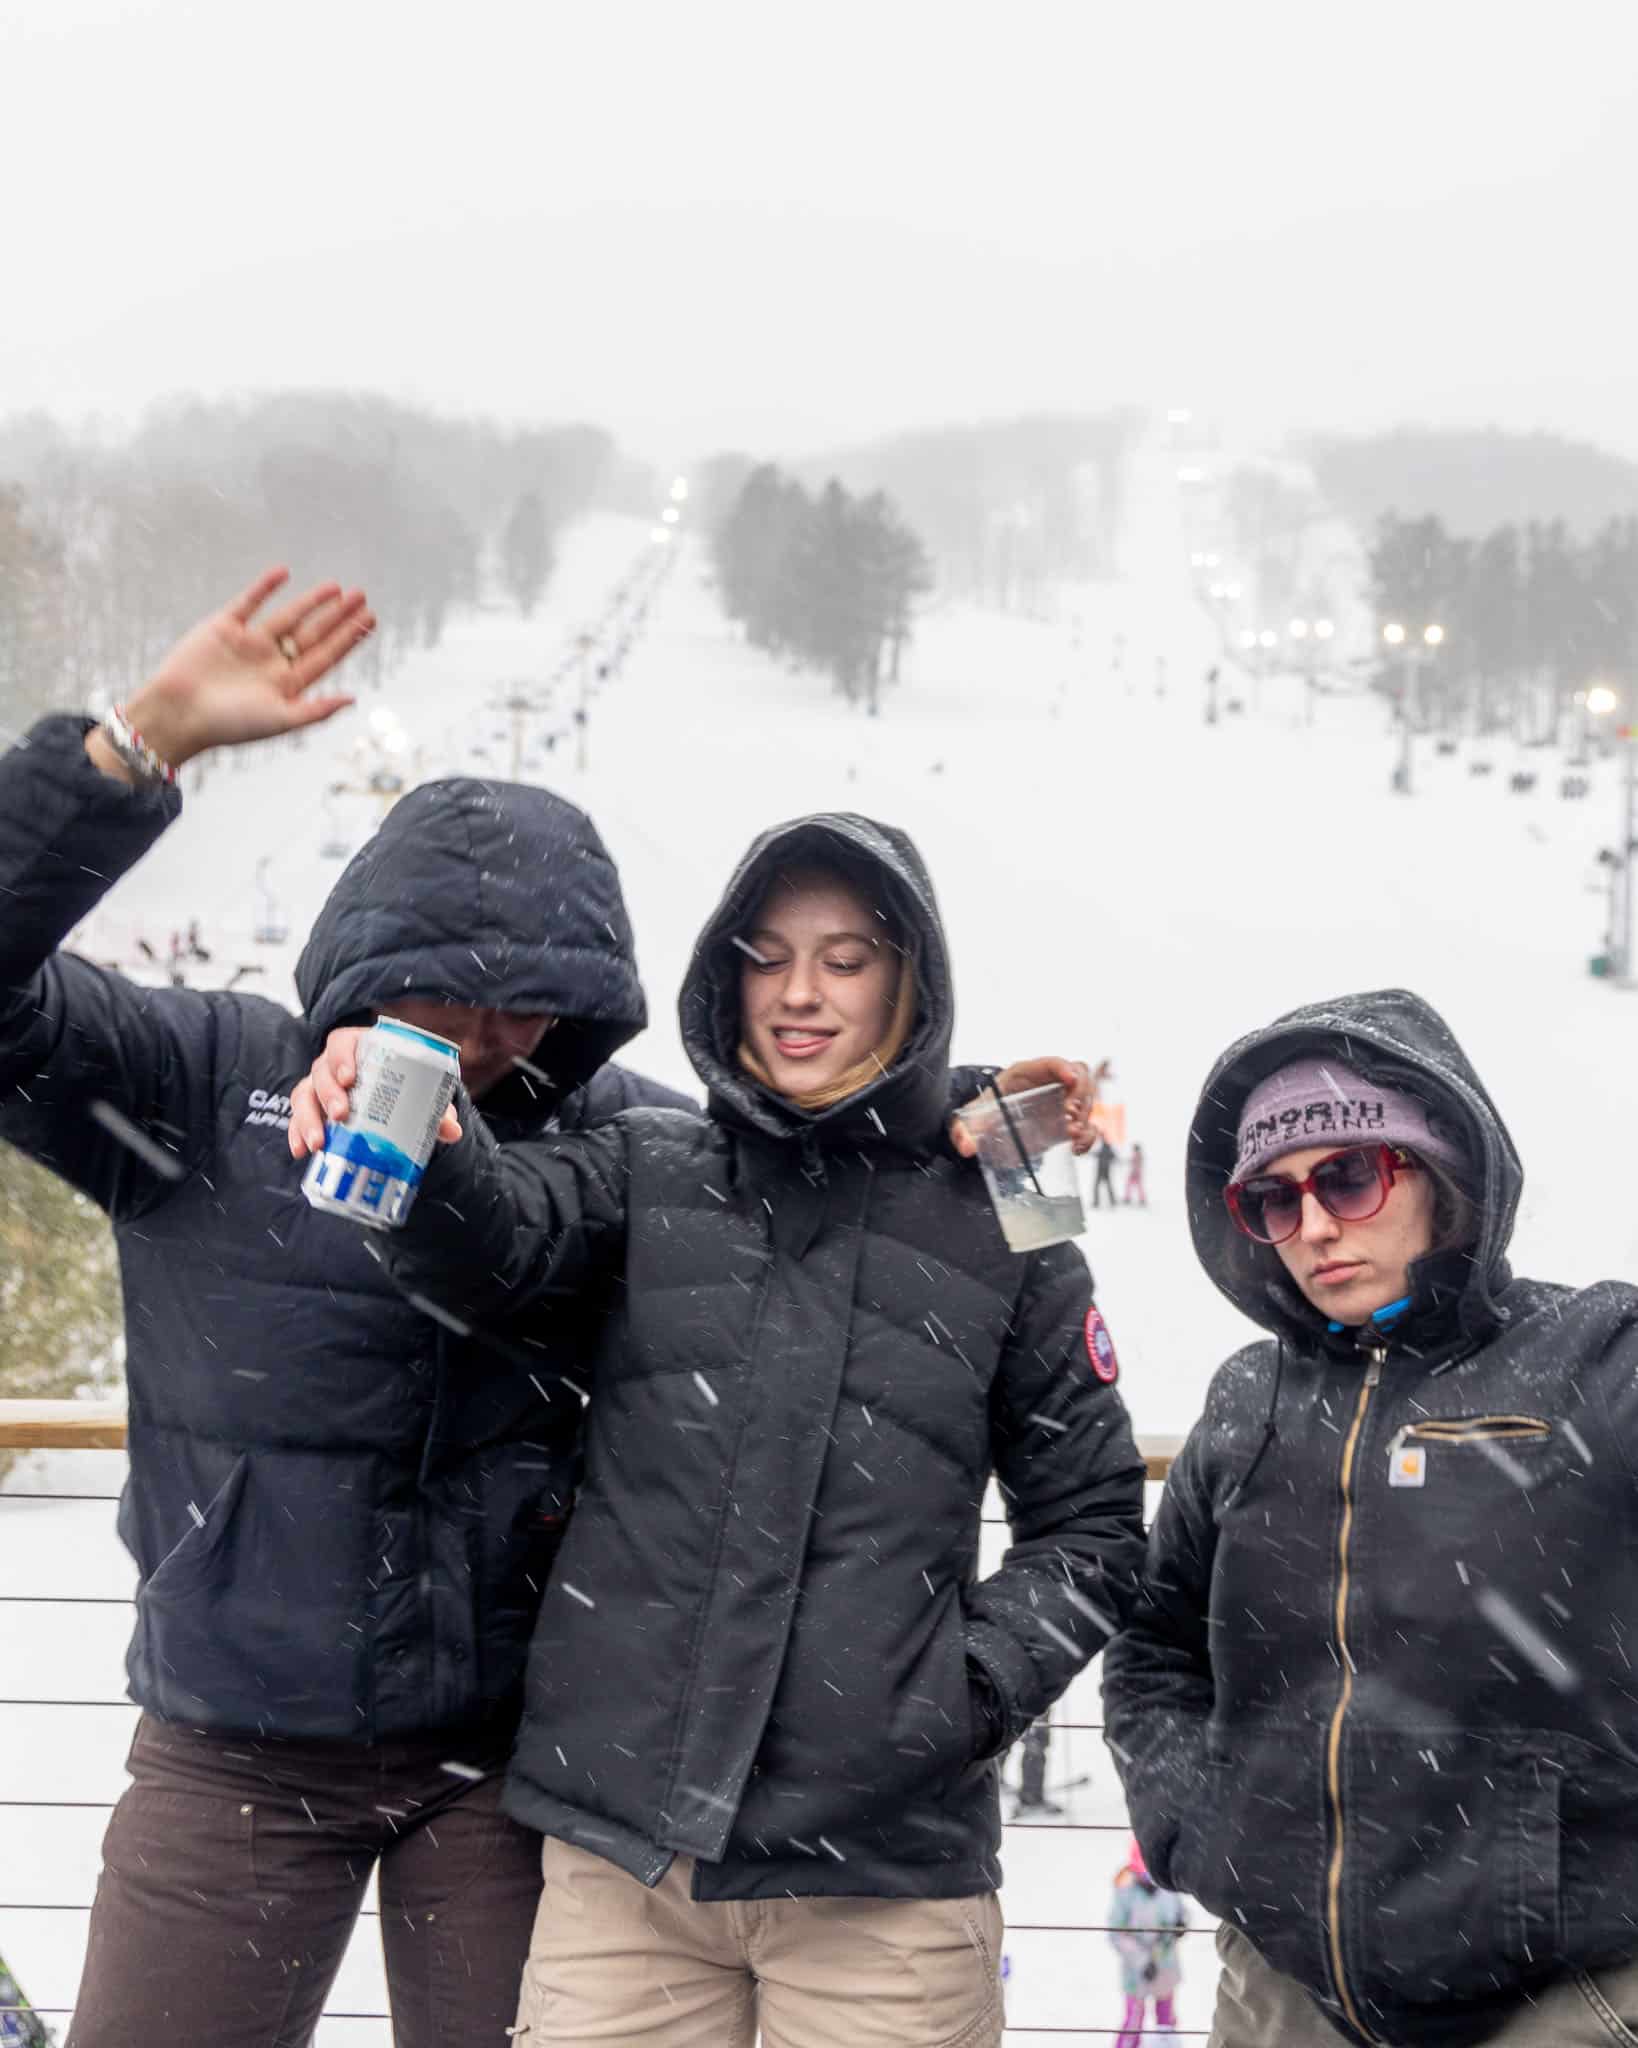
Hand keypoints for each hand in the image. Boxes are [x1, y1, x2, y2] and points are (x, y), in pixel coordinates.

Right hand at [110, 568, 373, 770]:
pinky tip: (284, 573)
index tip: (370, 620)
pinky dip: (265, 587)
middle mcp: (272, 662)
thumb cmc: (230, 725)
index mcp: (287, 685)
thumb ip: (316, 710)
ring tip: (337, 587)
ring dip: (311, 601)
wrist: (179, 713)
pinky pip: (249, 602)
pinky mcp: (223, 627)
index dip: (349, 639)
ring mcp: (249, 643)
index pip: (326, 656)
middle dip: (338, 617)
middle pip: (313, 634)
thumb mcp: (280, 720)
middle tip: (362, 597)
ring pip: (288, 616)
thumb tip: (354, 698)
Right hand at [288, 1025, 464, 1158]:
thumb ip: (436, 1108)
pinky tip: (300, 1152)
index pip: (342, 1042)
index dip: (342, 1057)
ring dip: (308, 1119)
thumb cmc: (406, 1087)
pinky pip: (298, 1118)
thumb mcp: (422, 1093)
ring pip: (304, 1095)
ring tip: (319, 1143)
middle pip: (321, 1071)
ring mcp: (319, 1086)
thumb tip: (453, 1131)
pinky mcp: (311, 1109)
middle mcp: (333, 1065)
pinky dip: (296, 1134)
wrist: (394, 1101)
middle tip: (342, 1115)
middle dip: (328, 1093)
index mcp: (360, 1048)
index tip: (350, 1078)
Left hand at [950, 1057, 1102, 1157]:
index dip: (1064, 1068)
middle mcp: (1050, 1083)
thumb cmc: (987, 1110)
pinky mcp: (1068, 1121)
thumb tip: (966, 1146)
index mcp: (1027, 1073)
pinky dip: (1089, 1135)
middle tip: (1069, 1115)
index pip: (1052, 1062)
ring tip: (1071, 1134)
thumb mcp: (974, 1116)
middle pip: (1080, 1076)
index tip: (1070, 1079)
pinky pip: (1088, 1124)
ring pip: (1088, 1098)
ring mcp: (1063, 1101)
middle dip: (1080, 1094)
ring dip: (1085, 1116)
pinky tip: (1077, 1148)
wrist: (993, 1123)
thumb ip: (965, 1129)